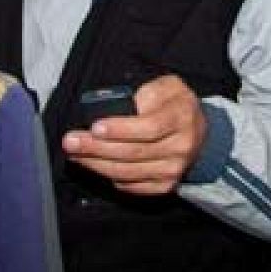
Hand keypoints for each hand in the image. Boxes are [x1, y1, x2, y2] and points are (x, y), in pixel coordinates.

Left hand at [61, 75, 208, 195]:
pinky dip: (109, 176)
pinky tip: (93, 165)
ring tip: (75, 153)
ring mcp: (172, 170)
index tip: (95, 127)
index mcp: (181, 118)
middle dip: (96, 148)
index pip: (148, 128)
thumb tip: (122, 107)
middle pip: (133, 152)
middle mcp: (180, 147)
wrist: (199, 132)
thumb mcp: (168, 86)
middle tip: (71, 141)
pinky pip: (131, 185)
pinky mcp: (164, 186)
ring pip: (127, 172)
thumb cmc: (175, 105)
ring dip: (96, 164)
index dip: (120, 130)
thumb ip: (148, 92)